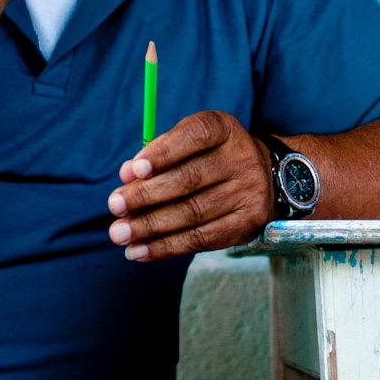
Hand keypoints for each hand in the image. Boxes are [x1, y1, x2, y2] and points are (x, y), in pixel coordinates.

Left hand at [106, 110, 273, 260]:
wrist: (265, 177)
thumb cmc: (211, 155)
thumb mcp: (192, 141)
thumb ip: (160, 154)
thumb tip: (128, 175)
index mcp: (224, 129)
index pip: (194, 136)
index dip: (162, 152)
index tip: (132, 170)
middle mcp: (241, 158)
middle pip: (189, 179)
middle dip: (146, 194)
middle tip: (115, 206)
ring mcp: (249, 192)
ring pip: (192, 213)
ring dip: (150, 226)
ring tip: (120, 233)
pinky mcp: (247, 224)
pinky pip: (201, 239)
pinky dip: (166, 247)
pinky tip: (139, 250)